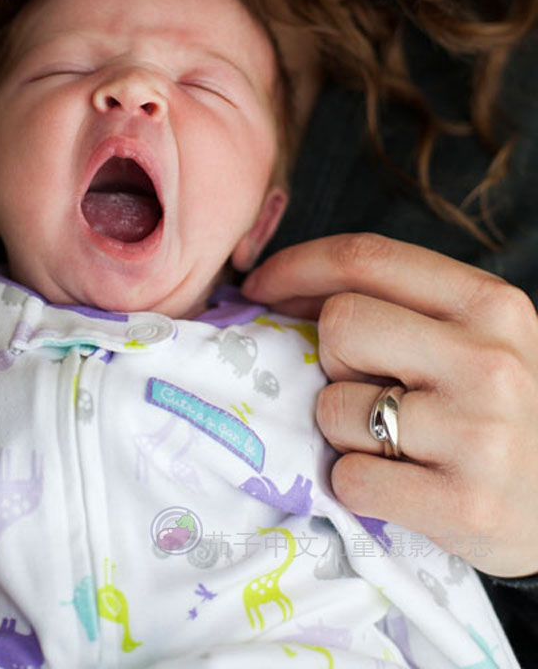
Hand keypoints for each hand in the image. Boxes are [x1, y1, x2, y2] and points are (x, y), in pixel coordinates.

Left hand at [242, 233, 537, 576]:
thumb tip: (280, 286)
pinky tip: (402, 485)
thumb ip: (400, 304)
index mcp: (490, 303)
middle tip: (369, 385)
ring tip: (397, 443)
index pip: (367, 257)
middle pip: (340, 324)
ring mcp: (479, 433)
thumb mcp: (477, 336)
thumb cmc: (501, 411)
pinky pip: (350, 479)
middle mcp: (489, 359)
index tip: (259, 285)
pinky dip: (359, 485)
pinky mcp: (464, 505)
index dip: (296, 265)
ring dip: (345, 429)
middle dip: (334, 358)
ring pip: (335, 407)